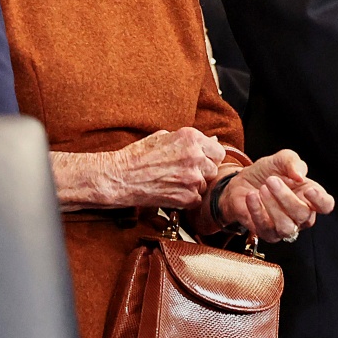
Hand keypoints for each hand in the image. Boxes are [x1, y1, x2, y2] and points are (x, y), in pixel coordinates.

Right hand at [98, 127, 224, 209]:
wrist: (120, 177)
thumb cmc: (137, 156)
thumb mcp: (162, 138)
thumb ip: (188, 140)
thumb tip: (211, 141)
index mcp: (190, 138)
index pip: (218, 150)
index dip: (208, 156)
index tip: (200, 160)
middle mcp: (195, 156)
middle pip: (214, 168)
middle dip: (202, 171)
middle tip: (183, 172)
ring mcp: (193, 178)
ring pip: (205, 184)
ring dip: (194, 185)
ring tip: (173, 181)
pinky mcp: (188, 197)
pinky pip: (197, 199)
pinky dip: (187, 198)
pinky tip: (171, 191)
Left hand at [216, 149, 335, 241]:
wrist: (242, 182)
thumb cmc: (268, 173)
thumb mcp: (280, 160)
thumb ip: (292, 162)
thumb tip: (299, 175)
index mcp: (310, 197)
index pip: (325, 205)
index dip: (320, 200)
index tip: (309, 190)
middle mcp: (301, 216)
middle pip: (303, 215)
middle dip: (286, 197)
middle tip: (271, 180)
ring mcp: (285, 227)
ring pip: (286, 227)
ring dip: (273, 207)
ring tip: (262, 189)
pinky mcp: (267, 233)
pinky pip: (265, 228)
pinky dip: (257, 211)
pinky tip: (251, 196)